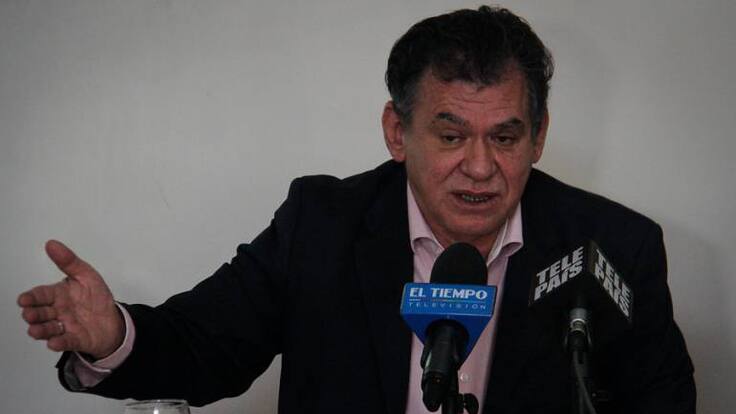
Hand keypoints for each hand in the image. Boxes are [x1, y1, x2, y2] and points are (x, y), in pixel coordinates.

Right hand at [18, 240, 124, 359]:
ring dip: (40, 330)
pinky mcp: (75, 339)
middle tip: (29, 314)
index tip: (24, 299)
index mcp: (58, 294)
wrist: (113, 319)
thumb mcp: (86, 275)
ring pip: (48, 329)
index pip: (41, 295)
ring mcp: (65, 326)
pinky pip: (65, 342)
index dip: (31, 297)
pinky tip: (54, 342)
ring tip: (36, 330)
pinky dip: (59, 343)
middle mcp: (58, 311)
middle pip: (40, 313)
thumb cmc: (96, 297)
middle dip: (33, 314)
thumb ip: (69, 261)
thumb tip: (51, 244)